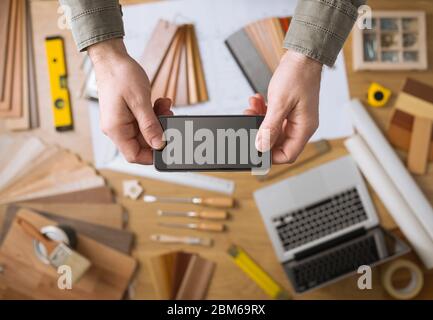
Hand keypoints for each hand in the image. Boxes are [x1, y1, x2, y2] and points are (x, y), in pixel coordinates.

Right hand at [88, 39, 172, 163]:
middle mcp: (116, 129)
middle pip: (142, 144)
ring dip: (158, 121)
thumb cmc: (120, 75)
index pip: (134, 155)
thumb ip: (150, 125)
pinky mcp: (127, 114)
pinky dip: (154, 114)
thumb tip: (159, 144)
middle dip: (159, 132)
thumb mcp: (140, 101)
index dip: (152, 155)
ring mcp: (121, 122)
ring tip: (165, 107)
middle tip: (169, 118)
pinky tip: (160, 103)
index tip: (168, 146)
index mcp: (115, 129)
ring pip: (146, 132)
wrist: (111, 57)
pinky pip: (144, 121)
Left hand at [245, 49, 321, 163]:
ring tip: (251, 109)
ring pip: (272, 129)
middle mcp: (301, 125)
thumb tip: (261, 146)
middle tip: (249, 122)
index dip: (270, 155)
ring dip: (259, 120)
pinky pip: (273, 117)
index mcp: (304, 128)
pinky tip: (257, 102)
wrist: (303, 55)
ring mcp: (295, 117)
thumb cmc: (298, 75)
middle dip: (260, 134)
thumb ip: (270, 127)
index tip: (255, 148)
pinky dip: (263, 111)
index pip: (288, 155)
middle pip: (277, 143)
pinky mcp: (288, 109)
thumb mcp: (280, 103)